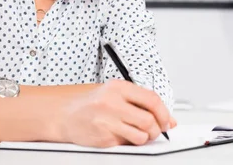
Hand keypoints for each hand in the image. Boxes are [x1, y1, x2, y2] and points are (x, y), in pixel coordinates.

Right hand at [50, 79, 171, 146]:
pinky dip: (129, 142)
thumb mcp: (116, 94)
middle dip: (157, 129)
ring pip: (141, 136)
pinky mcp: (103, 137)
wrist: (65, 115)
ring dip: (144, 138)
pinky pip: (127, 144)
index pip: (152, 99)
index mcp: (118, 87)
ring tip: (138, 134)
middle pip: (149, 120)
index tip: (167, 121)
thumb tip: (168, 120)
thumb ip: (141, 103)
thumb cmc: (93, 104)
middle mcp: (112, 102)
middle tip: (154, 131)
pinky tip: (121, 135)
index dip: (164, 113)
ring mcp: (106, 120)